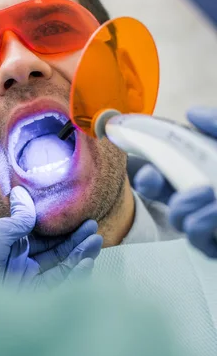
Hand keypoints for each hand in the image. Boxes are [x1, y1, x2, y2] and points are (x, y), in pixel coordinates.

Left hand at [0, 186, 102, 289]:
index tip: (83, 220)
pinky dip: (72, 277)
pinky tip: (85, 263)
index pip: (44, 239)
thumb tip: (22, 192)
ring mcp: (25, 283)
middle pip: (55, 254)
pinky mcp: (29, 300)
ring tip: (96, 242)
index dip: (63, 231)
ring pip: (59, 270)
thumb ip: (20, 218)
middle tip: (95, 230)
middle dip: (75, 242)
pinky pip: (55, 288)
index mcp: (11, 247)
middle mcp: (20, 265)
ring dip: (78, 256)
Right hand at [134, 106, 216, 257]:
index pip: (171, 175)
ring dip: (184, 206)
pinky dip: (201, 223)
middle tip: (157, 177)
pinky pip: (201, 241)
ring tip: (205, 192)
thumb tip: (194, 114)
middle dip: (154, 187)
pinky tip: (214, 210)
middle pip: (166, 195)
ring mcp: (215, 227)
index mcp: (208, 176)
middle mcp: (209, 202)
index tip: (146, 165)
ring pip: (181, 221)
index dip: (151, 171)